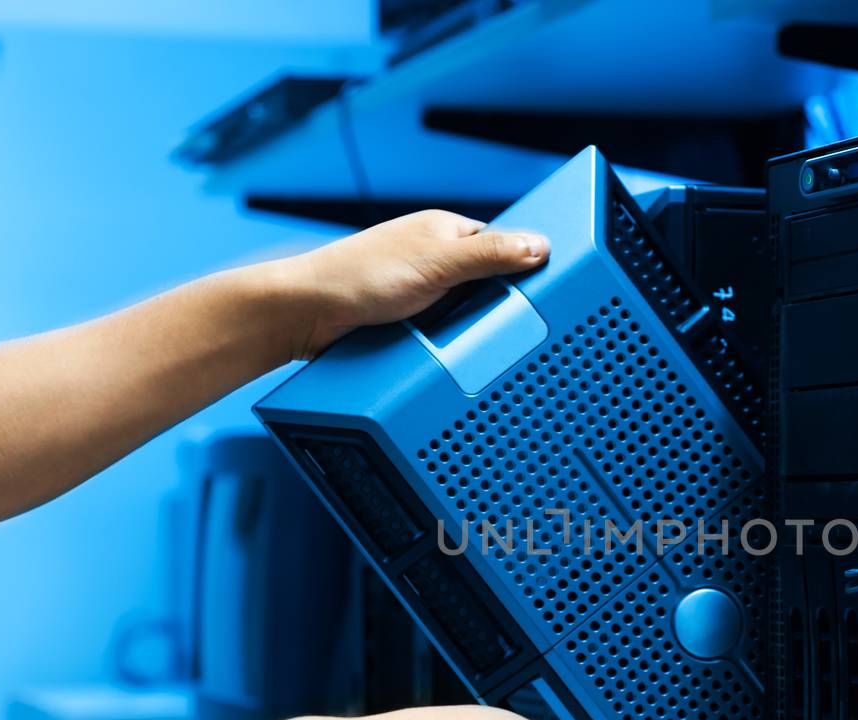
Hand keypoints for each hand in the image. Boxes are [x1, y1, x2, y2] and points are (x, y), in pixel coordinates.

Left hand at [286, 210, 549, 358]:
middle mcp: (435, 257)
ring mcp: (423, 289)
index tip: (549, 287)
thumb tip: (539, 246)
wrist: (308, 315)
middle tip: (513, 322)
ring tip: (478, 339)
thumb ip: (489, 255)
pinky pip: (446, 332)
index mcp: (446, 230)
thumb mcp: (437, 263)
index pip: (504, 245)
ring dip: (472, 328)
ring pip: (469, 311)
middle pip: (490, 282)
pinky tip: (453, 350)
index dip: (524, 266)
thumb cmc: (358, 275)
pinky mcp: (411, 318)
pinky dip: (451, 342)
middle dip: (499, 304)